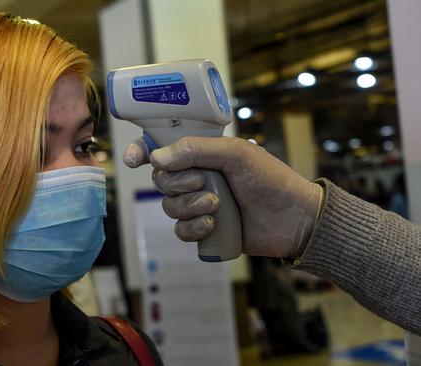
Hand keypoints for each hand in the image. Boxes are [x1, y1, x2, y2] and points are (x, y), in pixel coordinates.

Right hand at [124, 136, 322, 257]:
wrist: (294, 220)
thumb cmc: (271, 179)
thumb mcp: (236, 154)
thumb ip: (195, 150)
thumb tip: (156, 158)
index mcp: (202, 153)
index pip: (161, 148)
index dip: (142, 152)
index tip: (134, 159)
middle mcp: (196, 176)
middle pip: (160, 180)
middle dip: (178, 184)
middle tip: (205, 183)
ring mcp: (199, 203)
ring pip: (168, 206)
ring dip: (189, 207)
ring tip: (217, 207)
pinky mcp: (204, 229)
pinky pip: (179, 231)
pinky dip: (192, 229)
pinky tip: (212, 226)